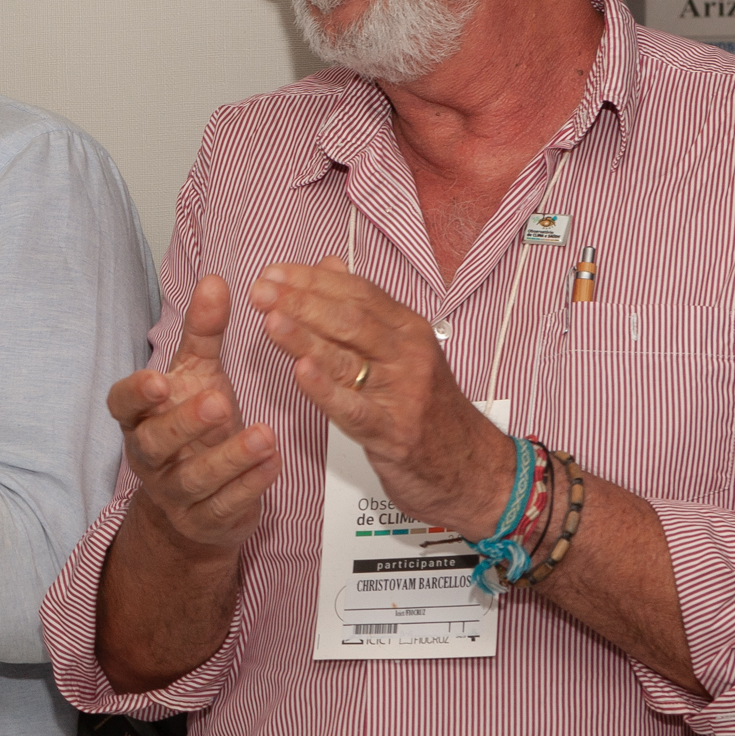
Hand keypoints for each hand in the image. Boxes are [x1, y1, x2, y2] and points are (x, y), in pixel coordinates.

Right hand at [109, 273, 281, 558]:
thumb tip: (214, 280)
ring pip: (194, 480)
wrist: (199, 501)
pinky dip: (250, 487)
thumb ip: (204, 332)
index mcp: (140, 419)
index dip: (136, 395)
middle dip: (185, 425)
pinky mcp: (205, 521)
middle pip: (155, 443)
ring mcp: (175, 494)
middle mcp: (150, 458)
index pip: (121, 406)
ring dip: (230, 458)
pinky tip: (274, 463)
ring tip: (265, 435)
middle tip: (219, 401)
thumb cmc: (194, 426)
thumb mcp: (198, 375)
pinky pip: (224, 507)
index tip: (158, 380)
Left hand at [250, 258, 515, 534]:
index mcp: (408, 329)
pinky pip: (354, 408)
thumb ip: (364, 310)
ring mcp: (403, 393)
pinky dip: (325, 390)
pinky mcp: (394, 433)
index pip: (357, 293)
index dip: (311, 280)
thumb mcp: (402, 352)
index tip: (271, 273)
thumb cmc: (428, 409)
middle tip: (261, 291)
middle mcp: (408, 354)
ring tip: (270, 320)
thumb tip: (328, 266)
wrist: (473, 469)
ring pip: (348, 357)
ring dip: (305, 337)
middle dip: (301, 302)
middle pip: (350, 319)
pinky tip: (300, 372)